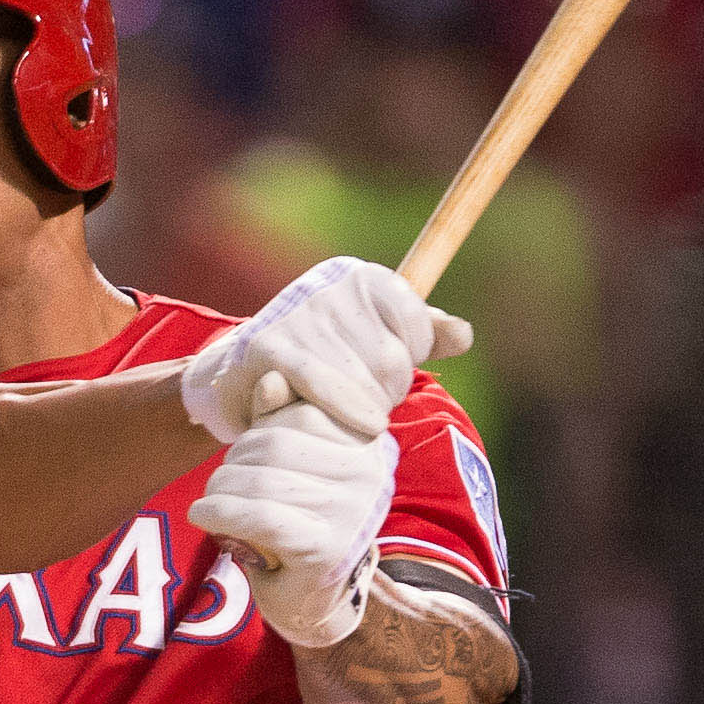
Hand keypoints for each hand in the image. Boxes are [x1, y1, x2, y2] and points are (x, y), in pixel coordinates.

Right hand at [181, 256, 471, 443]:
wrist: (240, 376)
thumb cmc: (319, 364)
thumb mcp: (374, 342)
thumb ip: (421, 335)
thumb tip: (463, 336)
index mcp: (362, 278)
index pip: (417, 324)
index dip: (410, 359)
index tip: (385, 373)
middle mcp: (331, 287)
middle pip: (393, 359)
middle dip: (384, 392)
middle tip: (359, 403)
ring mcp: (301, 315)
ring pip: (365, 379)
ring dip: (360, 410)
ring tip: (342, 414)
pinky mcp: (272, 347)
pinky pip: (323, 384)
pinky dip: (343, 407)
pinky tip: (359, 424)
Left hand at [190, 401, 396, 649]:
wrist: (309, 600)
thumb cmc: (296, 521)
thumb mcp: (288, 463)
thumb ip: (280, 418)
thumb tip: (269, 378)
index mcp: (367, 443)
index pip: (298, 412)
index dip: (257, 429)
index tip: (242, 456)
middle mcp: (369, 474)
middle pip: (276, 443)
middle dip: (234, 462)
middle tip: (220, 485)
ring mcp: (352, 512)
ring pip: (262, 479)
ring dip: (220, 490)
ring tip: (210, 503)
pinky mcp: (327, 548)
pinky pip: (261, 517)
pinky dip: (221, 513)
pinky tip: (203, 515)